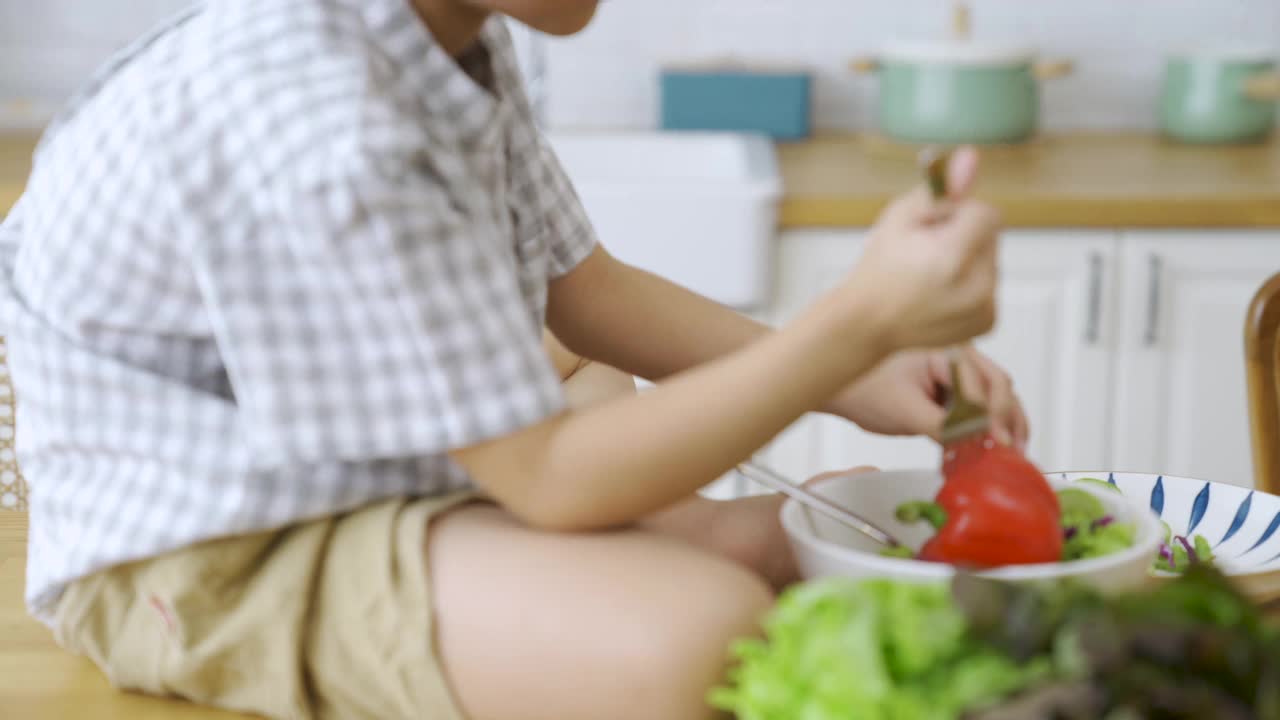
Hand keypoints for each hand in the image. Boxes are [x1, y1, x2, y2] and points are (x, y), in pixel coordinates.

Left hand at [825, 347, 1029, 449]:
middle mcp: (956, 352)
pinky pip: (975, 402)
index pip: (987, 383)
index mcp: (946, 348)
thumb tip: (978, 443)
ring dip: (1001, 423)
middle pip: (998, 386)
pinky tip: (987, 445)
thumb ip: (945, 428)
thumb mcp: (905, 412)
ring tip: (1008, 452)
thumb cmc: (860, 388)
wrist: (835, 385)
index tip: (999, 445)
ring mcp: (954, 368)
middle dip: (1007, 420)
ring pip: (992, 395)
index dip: (995, 418)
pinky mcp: (948, 384)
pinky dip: (983, 423)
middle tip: (1012, 451)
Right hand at [833, 146, 1000, 352]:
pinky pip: (991, 285)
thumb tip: (972, 155)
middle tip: (927, 254)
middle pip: (990, 236)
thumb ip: (940, 189)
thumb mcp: (900, 218)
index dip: (959, 215)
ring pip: (991, 260)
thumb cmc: (879, 268)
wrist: (867, 325)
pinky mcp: (987, 321)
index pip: (985, 214)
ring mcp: (984, 308)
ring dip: (969, 260)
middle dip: (965, 237)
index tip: (934, 228)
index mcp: (951, 257)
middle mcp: (975, 286)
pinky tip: (941, 293)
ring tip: (931, 276)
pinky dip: (971, 285)